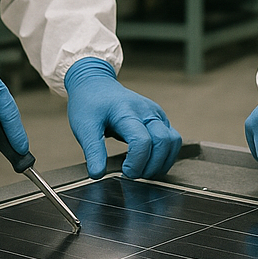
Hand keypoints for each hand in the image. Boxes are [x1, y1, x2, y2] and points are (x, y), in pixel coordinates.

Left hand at [64, 58, 181, 179]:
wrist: (96, 84)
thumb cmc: (90, 104)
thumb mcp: (84, 127)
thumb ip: (93, 151)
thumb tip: (98, 174)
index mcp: (127, 112)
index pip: (142, 141)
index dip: (136, 163)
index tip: (124, 172)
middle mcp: (146, 111)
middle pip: (163, 142)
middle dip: (151, 165)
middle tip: (133, 173)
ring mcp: (155, 113)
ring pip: (173, 141)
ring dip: (162, 161)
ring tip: (143, 170)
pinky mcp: (159, 118)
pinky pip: (172, 139)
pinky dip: (165, 155)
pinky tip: (150, 162)